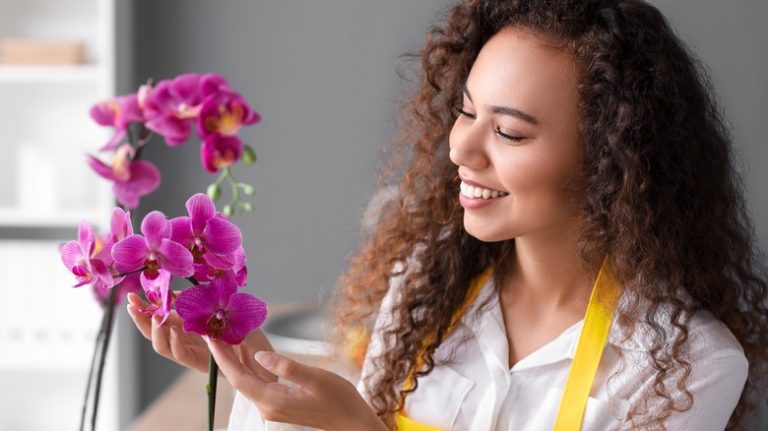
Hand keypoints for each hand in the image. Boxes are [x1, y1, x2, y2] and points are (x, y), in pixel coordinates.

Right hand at [126, 292, 275, 382]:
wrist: (264, 353)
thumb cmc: (244, 329)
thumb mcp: (220, 308)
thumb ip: (196, 303)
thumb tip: (174, 293)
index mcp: (187, 326)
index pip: (158, 318)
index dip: (145, 309)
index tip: (134, 296)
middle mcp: (186, 340)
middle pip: (154, 333)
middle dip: (141, 320)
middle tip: (132, 305)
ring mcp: (194, 352)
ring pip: (163, 347)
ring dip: (155, 333)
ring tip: (154, 318)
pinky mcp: (204, 363)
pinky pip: (184, 357)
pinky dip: (177, 345)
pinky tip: (175, 332)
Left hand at [206, 338, 386, 430]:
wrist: (352, 421)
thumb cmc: (339, 399)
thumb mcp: (315, 378)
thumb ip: (286, 366)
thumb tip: (259, 356)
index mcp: (273, 401)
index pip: (239, 378)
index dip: (222, 358)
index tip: (211, 338)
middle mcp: (268, 407)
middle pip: (239, 379)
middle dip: (225, 356)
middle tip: (214, 331)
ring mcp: (273, 407)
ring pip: (248, 381)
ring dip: (236, 360)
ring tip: (227, 337)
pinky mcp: (280, 404)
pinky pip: (258, 383)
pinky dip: (251, 367)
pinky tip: (249, 352)